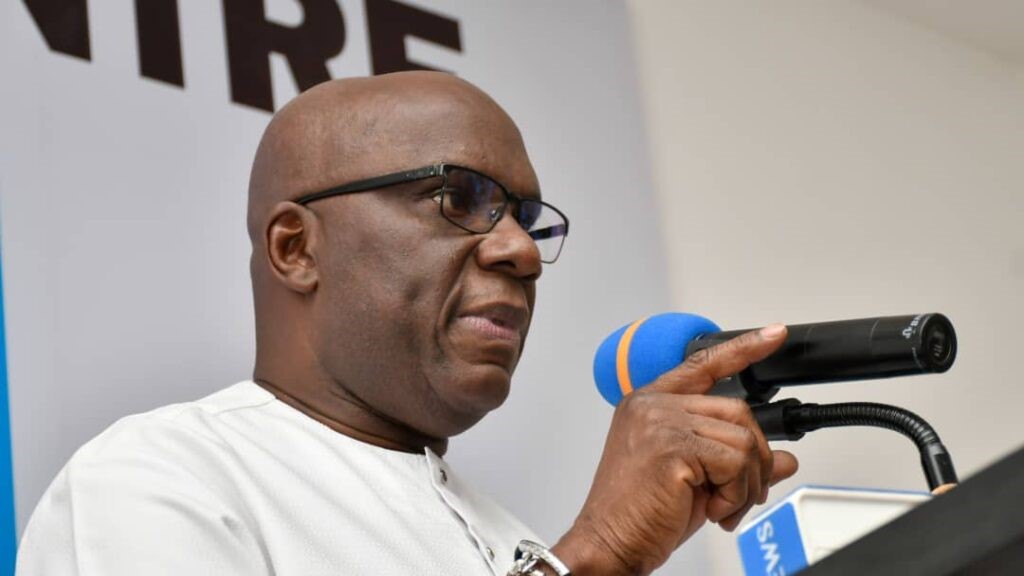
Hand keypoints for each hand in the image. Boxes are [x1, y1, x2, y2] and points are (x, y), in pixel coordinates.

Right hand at [552, 325, 798, 575]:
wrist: (609, 543)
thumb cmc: (640, 514)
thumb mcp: (697, 482)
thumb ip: (736, 461)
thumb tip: (782, 459)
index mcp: (650, 403)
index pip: (703, 364)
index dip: (743, 348)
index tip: (773, 335)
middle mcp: (652, 406)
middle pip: (738, 410)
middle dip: (754, 459)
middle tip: (740, 495)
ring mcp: (660, 422)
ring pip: (743, 440)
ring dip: (746, 484)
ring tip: (722, 507)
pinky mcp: (672, 447)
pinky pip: (735, 462)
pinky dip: (737, 493)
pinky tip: (714, 509)